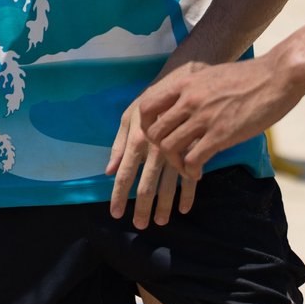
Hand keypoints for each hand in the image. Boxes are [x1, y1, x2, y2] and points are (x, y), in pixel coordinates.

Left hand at [106, 63, 203, 228]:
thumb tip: (108, 170)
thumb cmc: (154, 97)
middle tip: (139, 226)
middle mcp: (156, 148)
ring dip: (164, 206)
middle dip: (141, 207)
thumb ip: (119, 144)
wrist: (189, 77)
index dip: (119, 195)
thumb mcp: (130, 114)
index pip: (126, 173)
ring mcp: (177, 149)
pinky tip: (185, 208)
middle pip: (147, 184)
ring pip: (169, 185)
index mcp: (138, 139)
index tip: (116, 214)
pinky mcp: (196, 149)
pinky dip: (187, 195)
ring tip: (160, 221)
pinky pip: (191, 178)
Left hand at [138, 56, 301, 180]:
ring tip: (187, 167)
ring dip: (175, 163)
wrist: (278, 76)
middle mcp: (188, 100)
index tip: (157, 136)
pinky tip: (199, 173)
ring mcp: (203, 117)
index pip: (146, 107)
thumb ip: (194, 89)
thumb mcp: (211, 76)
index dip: (145, 126)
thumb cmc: (250, 76)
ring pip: (169, 148)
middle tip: (175, 156)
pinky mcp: (221, 135)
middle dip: (159, 150)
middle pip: (154, 132)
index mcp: (185, 84)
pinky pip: (192, 160)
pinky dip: (191, 171)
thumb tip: (186, 101)